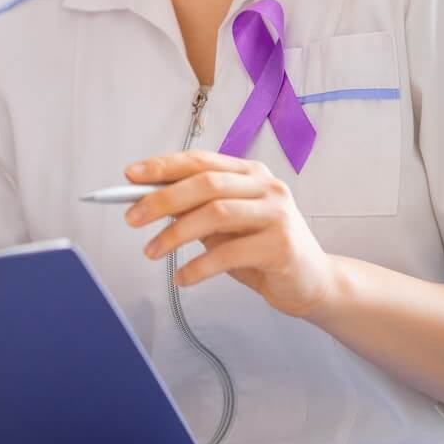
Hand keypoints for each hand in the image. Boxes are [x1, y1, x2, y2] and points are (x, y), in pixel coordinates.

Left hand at [124, 151, 342, 318]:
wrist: (313, 282)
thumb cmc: (262, 251)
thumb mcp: (225, 226)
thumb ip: (195, 210)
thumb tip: (147, 201)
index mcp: (251, 174)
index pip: (200, 161)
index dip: (163, 166)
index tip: (130, 176)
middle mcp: (267, 187)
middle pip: (205, 183)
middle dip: (162, 199)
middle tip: (131, 218)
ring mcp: (277, 214)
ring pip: (216, 214)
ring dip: (175, 234)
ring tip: (151, 252)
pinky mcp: (281, 246)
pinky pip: (229, 253)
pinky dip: (199, 267)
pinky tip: (182, 279)